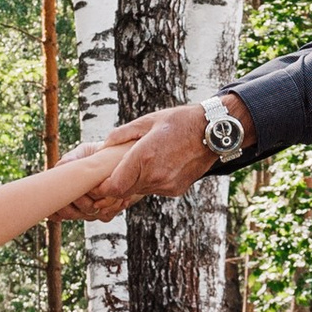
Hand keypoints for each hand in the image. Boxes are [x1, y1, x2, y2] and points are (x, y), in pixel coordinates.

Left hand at [76, 102, 217, 213]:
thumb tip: (104, 145)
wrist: (213, 133)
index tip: (98, 181)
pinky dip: (150, 181)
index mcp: (144, 157)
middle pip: (124, 191)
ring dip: (134, 181)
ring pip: (139, 190)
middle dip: (116, 183)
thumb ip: (122, 134)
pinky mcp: (176, 190)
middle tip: (112, 171)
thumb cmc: (180, 122)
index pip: (114, 186)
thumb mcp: (148, 121)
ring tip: (140, 163)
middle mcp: (154, 175)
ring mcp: (167, 185)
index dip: (103, 188)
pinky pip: (154, 189)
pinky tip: (158, 165)